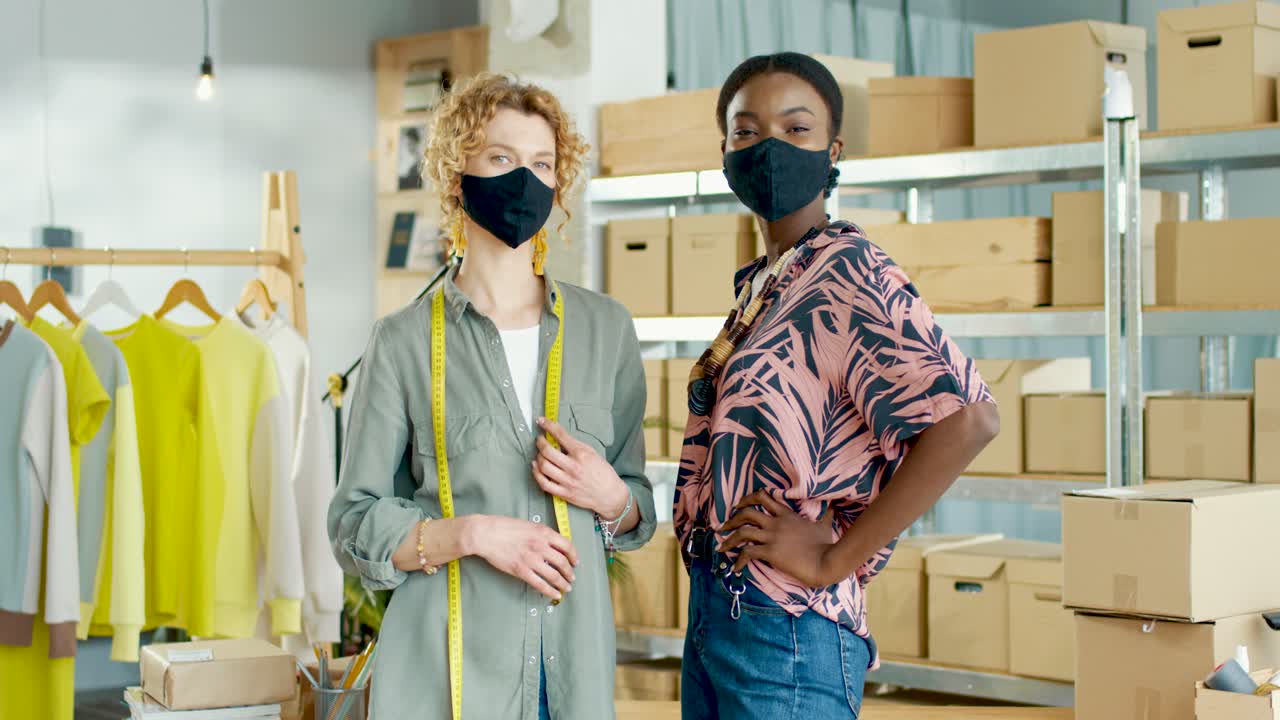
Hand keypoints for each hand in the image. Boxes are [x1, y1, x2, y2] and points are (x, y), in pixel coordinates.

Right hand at [472, 516, 578, 600]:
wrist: (486, 534)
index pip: (567, 545)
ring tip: (566, 588)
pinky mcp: (521, 571)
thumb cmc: (503, 526)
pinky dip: (549, 591)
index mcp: (543, 533)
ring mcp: (531, 559)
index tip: (575, 562)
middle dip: (570, 573)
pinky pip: (540, 584)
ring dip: (563, 584)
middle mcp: (540, 546)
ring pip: (554, 575)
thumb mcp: (528, 525)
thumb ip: (542, 533)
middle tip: (572, 578)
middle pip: (562, 562)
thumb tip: (552, 543)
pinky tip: (554, 594)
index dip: (574, 556)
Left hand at [532, 417, 628, 517]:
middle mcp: (573, 467)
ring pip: (543, 466)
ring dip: (538, 457)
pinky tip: (536, 467)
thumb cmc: (603, 473)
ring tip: (539, 454)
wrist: (610, 495)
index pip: (560, 435)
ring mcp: (567, 481)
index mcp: (581, 454)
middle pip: (547, 451)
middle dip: (540, 442)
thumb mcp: (593, 453)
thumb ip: (576, 446)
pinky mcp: (564, 493)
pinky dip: (536, 474)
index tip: (542, 421)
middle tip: (540, 439)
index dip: (548, 425)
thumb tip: (558, 437)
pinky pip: (544, 483)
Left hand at [720, 490, 840, 587]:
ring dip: (729, 540)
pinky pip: (747, 553)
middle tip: (722, 527)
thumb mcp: (825, 524)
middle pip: (746, 512)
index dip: (747, 499)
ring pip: (742, 532)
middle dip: (731, 519)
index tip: (738, 506)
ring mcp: (773, 537)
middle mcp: (776, 523)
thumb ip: (826, 514)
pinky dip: (738, 560)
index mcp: (786, 515)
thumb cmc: (827, 545)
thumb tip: (833, 506)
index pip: (763, 497)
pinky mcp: (771, 552)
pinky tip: (736, 567)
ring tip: (721, 547)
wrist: (828, 561)